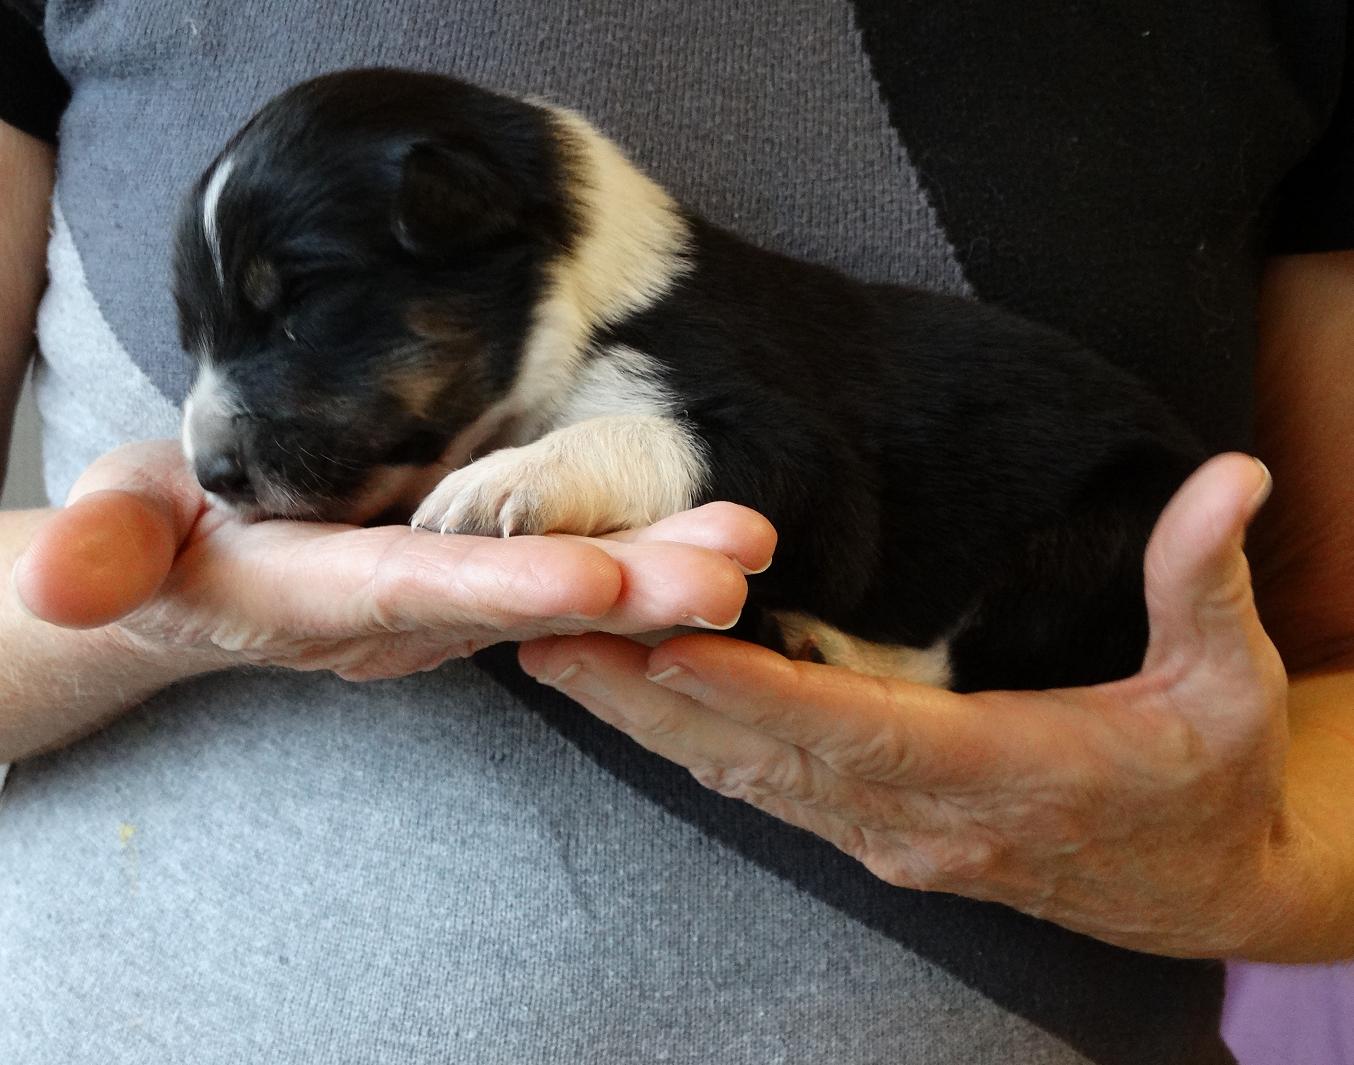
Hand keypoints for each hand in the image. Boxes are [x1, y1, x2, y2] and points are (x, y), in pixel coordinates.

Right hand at [13, 440, 774, 681]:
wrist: (206, 574)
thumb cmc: (170, 537)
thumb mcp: (123, 528)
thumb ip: (108, 551)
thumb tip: (62, 579)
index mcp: (328, 595)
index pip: (421, 589)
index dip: (502, 589)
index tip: (592, 584)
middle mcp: (411, 609)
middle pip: (527, 598)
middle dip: (629, 590)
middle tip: (734, 571)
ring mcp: (456, 598)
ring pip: (567, 584)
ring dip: (662, 567)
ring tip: (755, 544)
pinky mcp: (482, 577)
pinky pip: (570, 568)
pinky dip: (643, 554)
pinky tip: (717, 532)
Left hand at [519, 453, 1312, 957]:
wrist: (1197, 883)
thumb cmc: (1208, 779)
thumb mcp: (1226, 687)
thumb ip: (1203, 583)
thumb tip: (1231, 477)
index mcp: (997, 776)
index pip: (852, 728)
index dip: (752, 688)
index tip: (660, 645)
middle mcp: (918, 817)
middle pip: (761, 756)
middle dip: (648, 698)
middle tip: (543, 636)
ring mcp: (885, 834)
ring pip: (741, 779)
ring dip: (643, 722)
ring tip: (550, 660)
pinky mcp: (870, 832)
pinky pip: (758, 790)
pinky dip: (686, 746)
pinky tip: (627, 707)